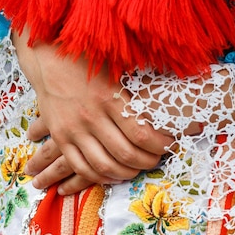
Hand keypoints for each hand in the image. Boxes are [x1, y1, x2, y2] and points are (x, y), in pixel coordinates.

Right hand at [13, 28, 174, 193]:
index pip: (141, 134)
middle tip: (156, 160)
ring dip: (125, 173)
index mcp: (109, 97)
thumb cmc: (92, 60)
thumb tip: (185, 82)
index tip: (170, 144)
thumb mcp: (119, 66)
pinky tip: (112, 174)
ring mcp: (72, 129)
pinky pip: (80, 166)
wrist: (49, 57)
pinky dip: (99, 176)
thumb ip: (144, 81)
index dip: (160, 146)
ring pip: (103, 165)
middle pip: (125, 154)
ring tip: (136, 169)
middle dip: (146, 162)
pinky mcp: (60, 137)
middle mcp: (90, 116)